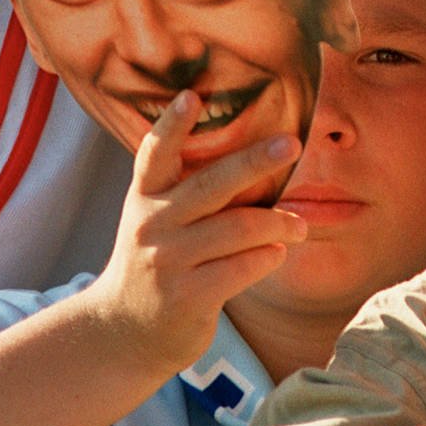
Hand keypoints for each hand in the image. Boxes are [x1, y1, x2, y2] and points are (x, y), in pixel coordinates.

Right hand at [79, 91, 305, 373]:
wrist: (125, 331)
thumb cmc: (158, 260)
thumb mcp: (155, 219)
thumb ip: (187, 189)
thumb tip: (256, 154)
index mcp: (144, 196)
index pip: (155, 154)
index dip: (172, 125)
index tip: (192, 95)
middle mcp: (152, 224)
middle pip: (211, 185)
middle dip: (255, 161)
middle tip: (292, 144)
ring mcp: (167, 261)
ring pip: (237, 228)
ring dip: (279, 222)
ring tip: (300, 224)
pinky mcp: (186, 296)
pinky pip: (242, 267)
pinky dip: (267, 256)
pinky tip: (278, 252)